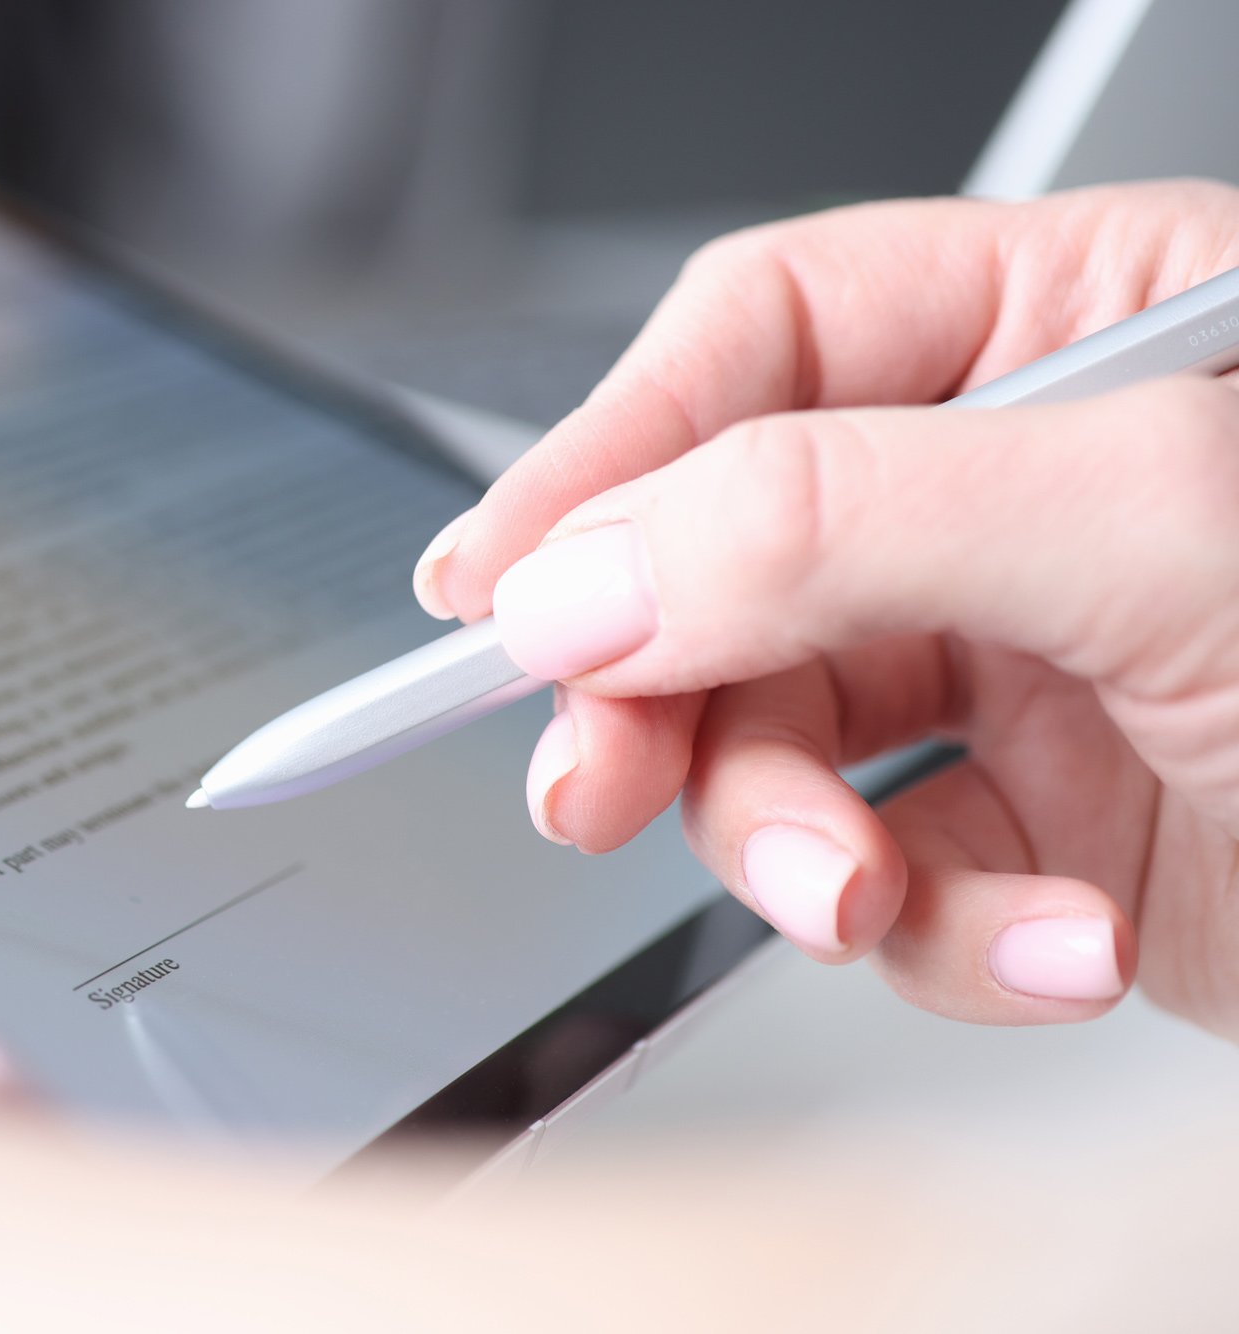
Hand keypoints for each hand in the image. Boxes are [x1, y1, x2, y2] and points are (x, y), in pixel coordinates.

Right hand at [412, 180, 1238, 1035]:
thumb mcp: (1149, 529)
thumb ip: (831, 521)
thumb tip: (583, 572)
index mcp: (1067, 327)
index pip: (759, 344)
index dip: (607, 459)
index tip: (502, 592)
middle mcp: (1024, 485)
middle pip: (731, 562)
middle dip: (667, 693)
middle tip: (594, 779)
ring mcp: (1024, 658)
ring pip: (784, 738)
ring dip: (797, 843)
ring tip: (858, 893)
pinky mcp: (1040, 816)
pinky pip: (892, 870)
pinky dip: (933, 933)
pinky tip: (1032, 941)